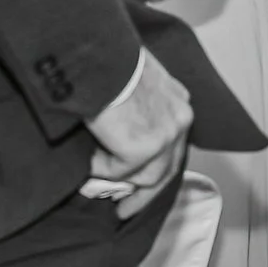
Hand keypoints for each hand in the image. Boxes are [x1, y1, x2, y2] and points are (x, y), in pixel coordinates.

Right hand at [85, 48, 191, 218]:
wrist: (99, 55)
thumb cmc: (109, 61)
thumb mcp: (135, 83)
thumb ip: (139, 109)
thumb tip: (122, 134)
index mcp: (179, 103)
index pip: (174, 147)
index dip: (158, 170)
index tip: (142, 186)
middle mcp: (180, 120)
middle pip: (167, 170)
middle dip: (144, 194)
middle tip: (123, 211)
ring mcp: (165, 136)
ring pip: (144, 177)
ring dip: (116, 180)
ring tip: (93, 183)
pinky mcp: (142, 148)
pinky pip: (117, 171)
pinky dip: (99, 168)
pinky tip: (87, 155)